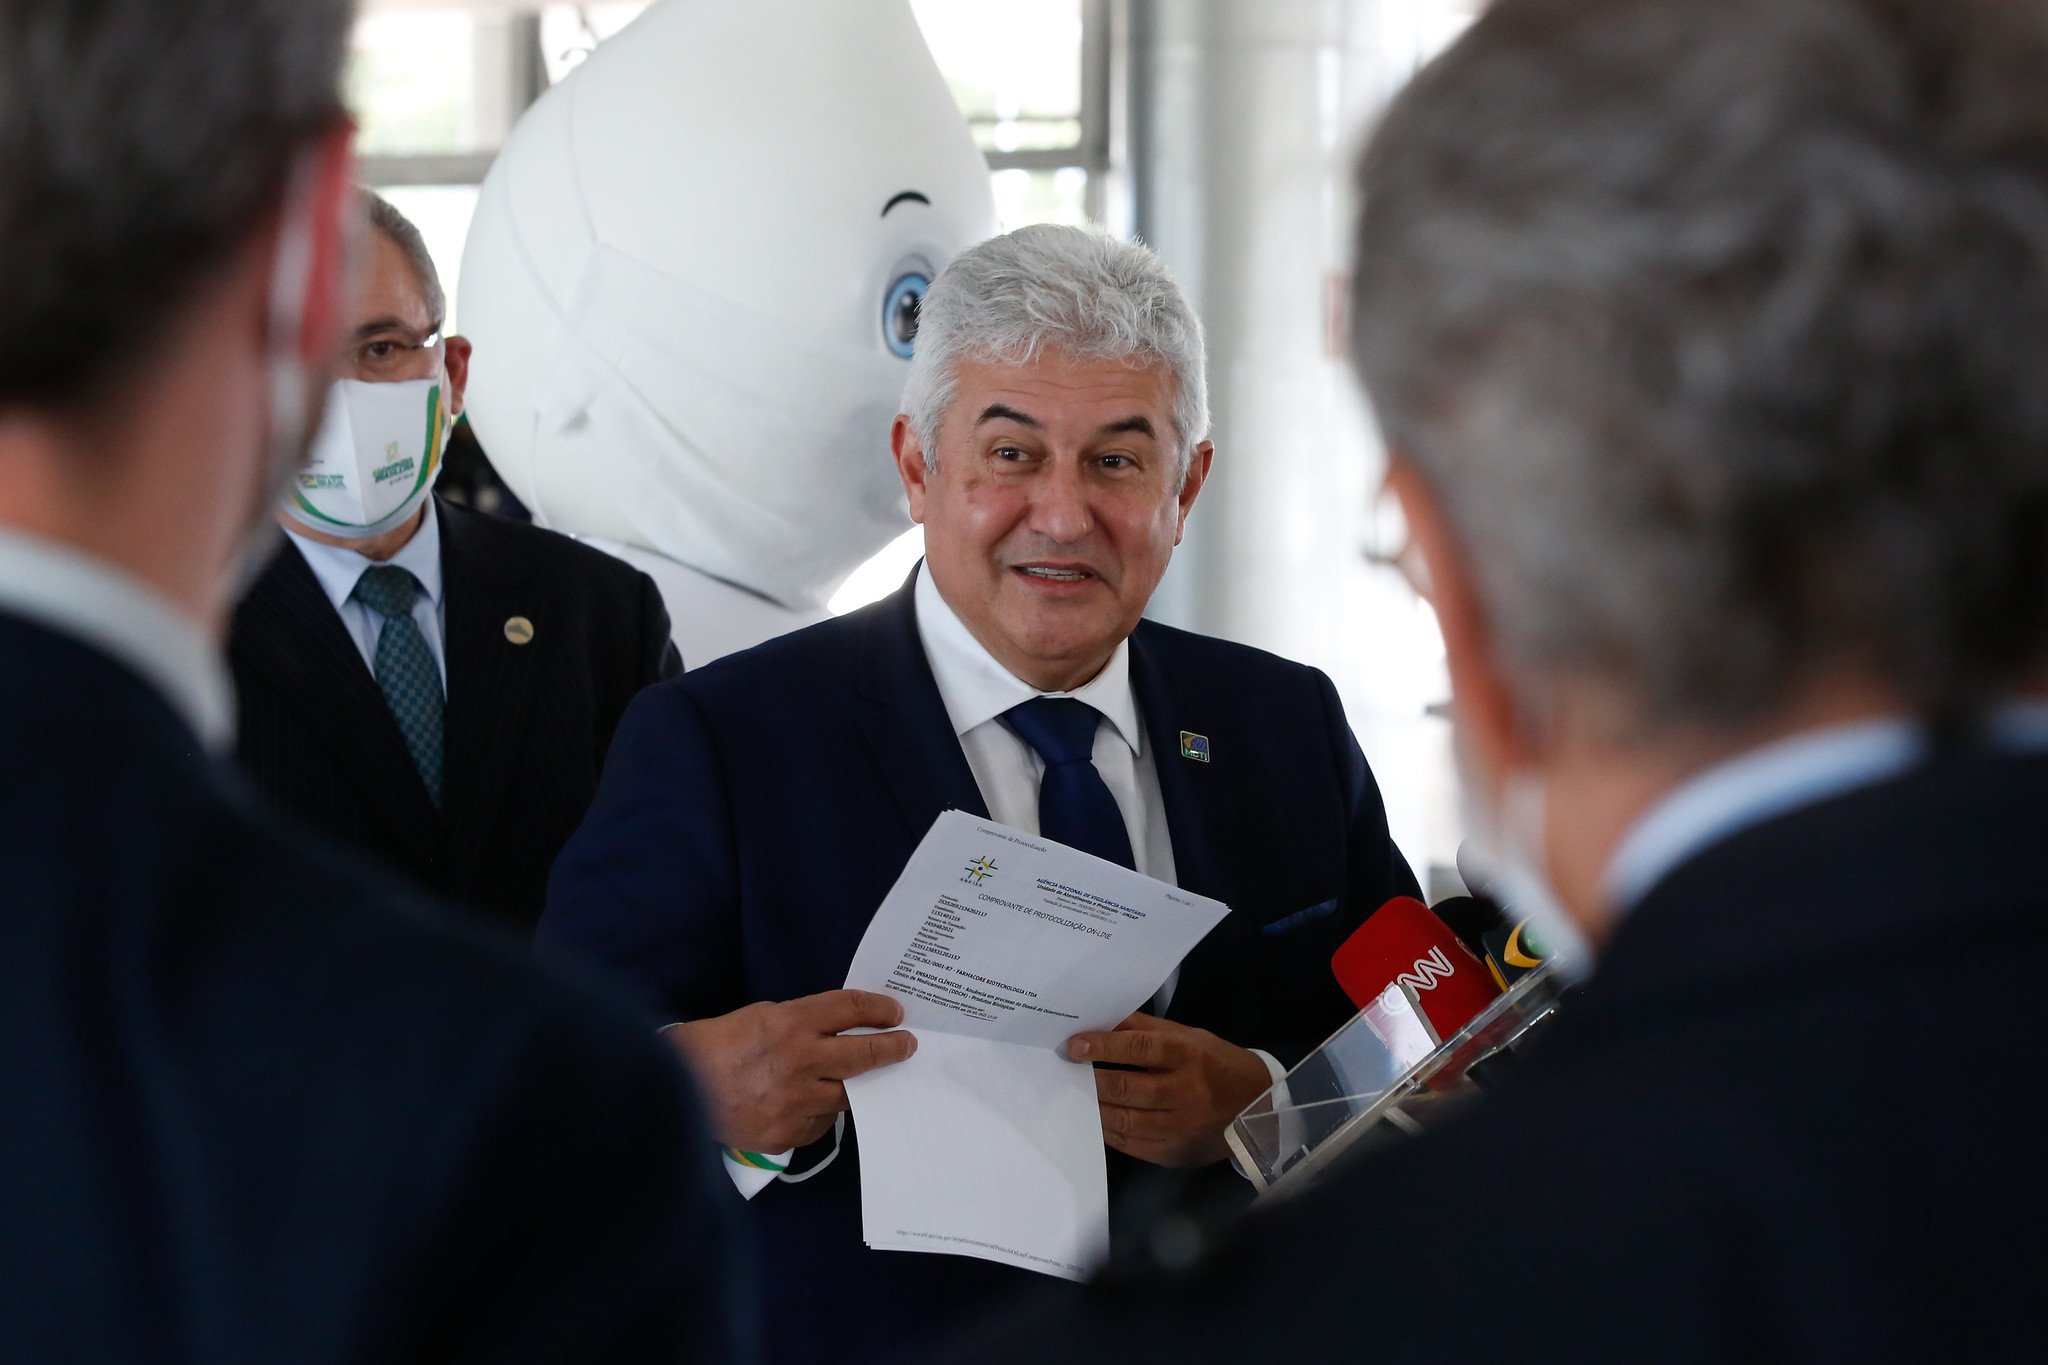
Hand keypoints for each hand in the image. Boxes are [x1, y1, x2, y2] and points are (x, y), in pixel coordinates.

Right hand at [664, 989, 915, 1152]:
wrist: (674, 1088)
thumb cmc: (716, 1045)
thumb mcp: (761, 1016)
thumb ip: (802, 1022)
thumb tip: (843, 1029)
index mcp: (790, 1023)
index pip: (849, 1010)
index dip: (878, 1010)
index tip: (895, 1014)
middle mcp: (799, 1062)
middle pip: (862, 1055)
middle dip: (890, 1049)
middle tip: (906, 1046)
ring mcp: (794, 1102)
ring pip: (846, 1095)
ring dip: (856, 1086)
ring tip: (864, 1079)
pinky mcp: (786, 1135)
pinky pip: (818, 1123)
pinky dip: (818, 1113)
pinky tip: (810, 1105)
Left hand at [1067, 1013, 1273, 1167]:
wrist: (1258, 1109)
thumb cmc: (1217, 1064)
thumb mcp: (1190, 1037)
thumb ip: (1146, 1030)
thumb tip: (1104, 1021)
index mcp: (1190, 1056)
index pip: (1139, 1048)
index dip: (1103, 1046)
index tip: (1074, 1045)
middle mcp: (1186, 1093)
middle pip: (1126, 1088)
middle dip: (1092, 1079)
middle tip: (1068, 1070)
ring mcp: (1180, 1128)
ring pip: (1124, 1120)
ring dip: (1095, 1107)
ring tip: (1077, 1094)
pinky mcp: (1174, 1153)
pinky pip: (1131, 1144)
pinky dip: (1109, 1130)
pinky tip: (1098, 1117)